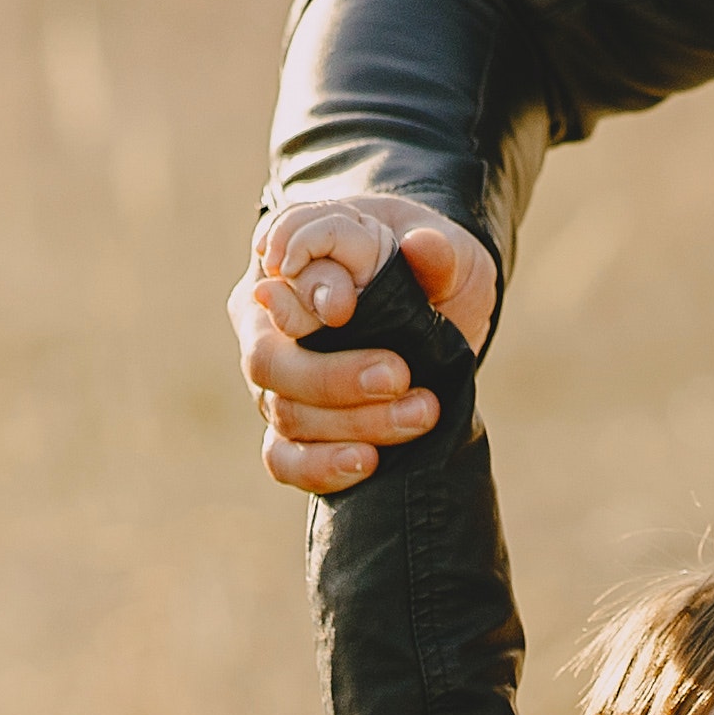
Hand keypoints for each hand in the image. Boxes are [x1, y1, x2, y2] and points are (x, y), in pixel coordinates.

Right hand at [236, 193, 500, 493]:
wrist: (440, 317)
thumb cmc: (430, 271)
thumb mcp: (447, 251)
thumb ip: (436, 251)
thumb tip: (422, 247)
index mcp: (291, 256)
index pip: (274, 269)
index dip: (306, 290)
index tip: (347, 307)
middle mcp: (267, 321)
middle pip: (268, 359)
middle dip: (334, 376)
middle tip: (399, 376)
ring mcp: (275, 381)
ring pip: (285, 412)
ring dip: (353, 423)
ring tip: (421, 414)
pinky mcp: (291, 430)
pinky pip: (283, 458)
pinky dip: (320, 467)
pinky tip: (368, 462)